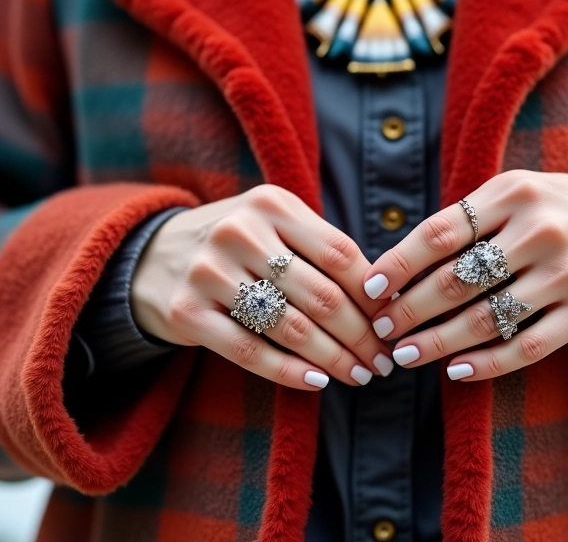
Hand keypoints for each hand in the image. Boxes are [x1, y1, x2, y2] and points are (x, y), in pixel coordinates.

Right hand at [131, 185, 392, 390]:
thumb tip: (384, 299)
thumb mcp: (274, 225)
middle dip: (362, 335)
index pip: (340, 254)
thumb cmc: (237, 243)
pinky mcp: (187, 312)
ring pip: (291, 327)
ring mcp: (210, 271)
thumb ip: (320, 250)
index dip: (374, 294)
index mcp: (272, 204)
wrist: (154, 256)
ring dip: (334, 359)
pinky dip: (290, 372)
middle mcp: (240, 232)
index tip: (394, 322)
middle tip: (383, 361)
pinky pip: (250, 351)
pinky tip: (318, 382)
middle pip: (322, 295)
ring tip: (359, 375)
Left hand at [362, 170, 567, 380]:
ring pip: (487, 319)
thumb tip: (399, 265)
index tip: (369, 289)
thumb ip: (466, 218)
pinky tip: (455, 371)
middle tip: (380, 327)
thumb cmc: (557, 209)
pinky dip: (487, 364)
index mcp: (513, 192)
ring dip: (437, 342)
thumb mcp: (516, 191)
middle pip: (456, 280)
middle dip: (409, 309)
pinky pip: (528, 347)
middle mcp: (540, 230)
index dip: (397, 265)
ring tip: (404, 354)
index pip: (439, 233)